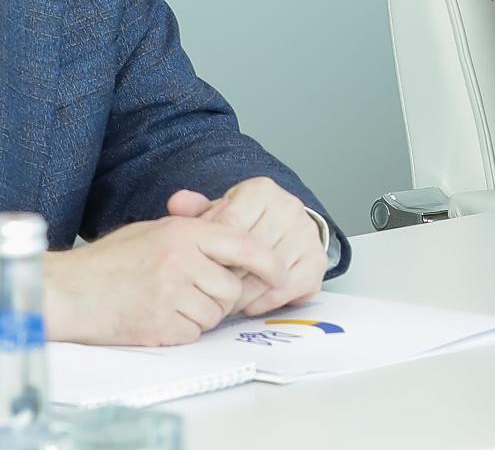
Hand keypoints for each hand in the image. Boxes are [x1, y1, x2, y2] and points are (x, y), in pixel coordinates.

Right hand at [43, 212, 287, 346]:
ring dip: (203, 314)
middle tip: (199, 293)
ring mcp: (170, 295)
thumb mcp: (153, 230)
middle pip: (232, 288)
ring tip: (173, 302)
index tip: (280, 273)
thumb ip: (194, 232)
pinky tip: (160, 317)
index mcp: (184, 232)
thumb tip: (235, 238)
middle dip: (224, 296)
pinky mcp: (159, 326)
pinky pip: (193, 333)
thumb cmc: (109, 260)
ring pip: (215, 314)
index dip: (268, 262)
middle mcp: (182, 261)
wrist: (69, 291)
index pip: (244, 245)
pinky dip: (183, 330)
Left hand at [166, 180, 323, 315]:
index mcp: (262, 191)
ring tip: (226, 302)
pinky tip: (250, 303)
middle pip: (251, 253)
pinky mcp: (317, 260)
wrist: (282, 229)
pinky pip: (288, 289)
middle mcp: (289, 207)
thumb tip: (177, 203)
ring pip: (269, 275)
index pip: (231, 225)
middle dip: (227, 277)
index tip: (202, 265)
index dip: (212, 251)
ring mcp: (306, 234)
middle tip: (210, 291)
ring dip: (244, 295)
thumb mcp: (219, 212)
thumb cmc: (245, 224)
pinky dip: (266, 301)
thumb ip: (196, 210)